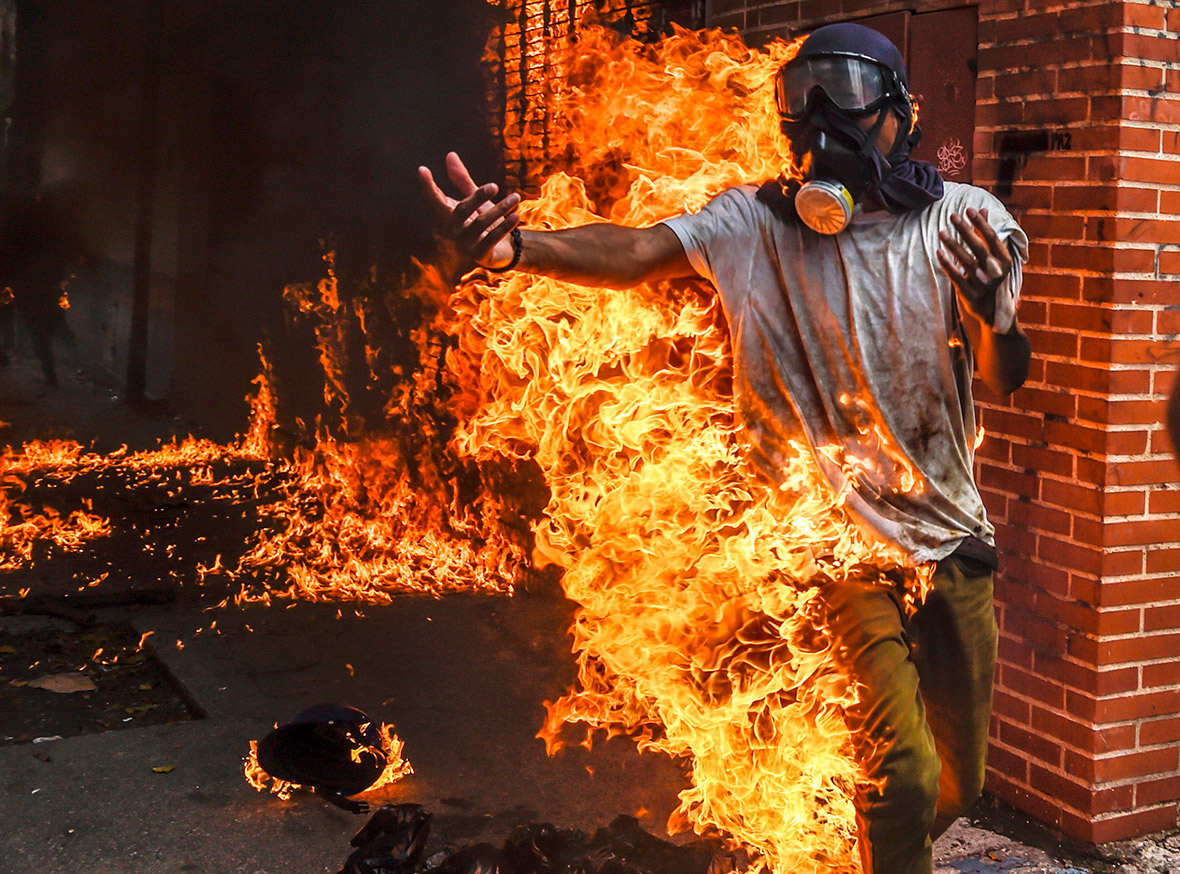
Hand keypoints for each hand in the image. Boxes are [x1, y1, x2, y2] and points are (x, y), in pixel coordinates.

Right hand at [417, 152, 520, 269]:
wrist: (501, 250)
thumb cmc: (483, 222)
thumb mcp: (474, 200)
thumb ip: (461, 180)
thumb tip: (450, 155)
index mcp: (446, 216)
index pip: (435, 199)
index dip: (428, 185)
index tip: (422, 169)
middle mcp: (451, 231)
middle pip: (461, 210)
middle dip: (478, 196)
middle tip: (495, 186)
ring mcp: (464, 245)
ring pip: (481, 222)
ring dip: (500, 208)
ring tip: (516, 197)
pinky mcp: (479, 255)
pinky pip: (492, 238)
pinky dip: (505, 226)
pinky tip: (516, 214)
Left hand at [937, 208, 1014, 332]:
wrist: (993, 312)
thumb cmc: (992, 277)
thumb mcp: (996, 258)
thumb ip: (988, 235)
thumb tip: (983, 210)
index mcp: (1005, 261)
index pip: (993, 239)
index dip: (982, 224)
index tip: (970, 210)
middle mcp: (996, 272)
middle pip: (979, 248)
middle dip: (965, 231)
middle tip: (952, 216)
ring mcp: (983, 284)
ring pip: (967, 262)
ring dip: (953, 246)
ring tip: (942, 232)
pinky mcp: (969, 295)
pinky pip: (956, 277)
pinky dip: (948, 264)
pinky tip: (939, 252)